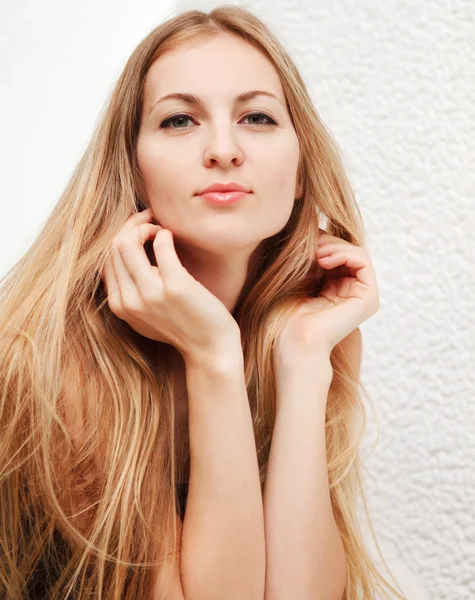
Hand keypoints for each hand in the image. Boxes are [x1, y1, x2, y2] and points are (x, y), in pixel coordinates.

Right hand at [100, 208, 239, 362]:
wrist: (210, 348)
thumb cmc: (181, 327)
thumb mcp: (144, 316)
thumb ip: (129, 292)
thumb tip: (121, 254)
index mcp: (119, 306)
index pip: (105, 260)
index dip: (120, 238)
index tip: (137, 231)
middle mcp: (130, 301)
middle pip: (114, 247)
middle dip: (131, 227)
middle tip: (150, 222)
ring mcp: (151, 294)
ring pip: (128, 242)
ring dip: (145, 227)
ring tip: (160, 229)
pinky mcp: (176, 286)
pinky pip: (161, 244)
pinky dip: (165, 234)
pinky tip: (172, 237)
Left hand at [276, 228, 379, 360]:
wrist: (292, 340)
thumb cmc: (286, 313)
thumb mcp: (296, 275)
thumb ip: (309, 253)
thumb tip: (315, 224)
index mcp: (334, 287)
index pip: (334, 251)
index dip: (320, 240)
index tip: (301, 241)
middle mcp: (350, 291)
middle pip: (346, 249)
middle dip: (327, 241)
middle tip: (309, 244)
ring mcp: (361, 295)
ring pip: (355, 251)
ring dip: (334, 245)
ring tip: (314, 253)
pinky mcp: (369, 298)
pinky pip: (362, 261)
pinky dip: (344, 253)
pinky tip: (324, 259)